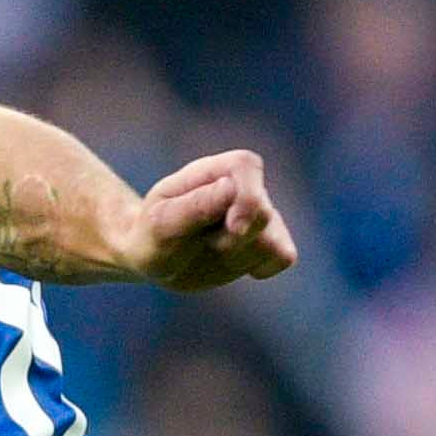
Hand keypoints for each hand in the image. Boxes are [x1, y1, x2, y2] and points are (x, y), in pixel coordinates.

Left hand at [121, 149, 296, 292]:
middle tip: (202, 242)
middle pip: (262, 212)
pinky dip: (261, 268)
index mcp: (213, 171)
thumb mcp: (162, 225)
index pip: (246, 167)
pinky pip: (284, 256)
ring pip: (273, 241)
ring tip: (211, 250)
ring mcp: (257, 214)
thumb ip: (195, 207)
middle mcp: (241, 188)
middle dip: (232, 240)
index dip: (247, 198)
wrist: (153, 258)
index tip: (233, 228)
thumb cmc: (151, 236)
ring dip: (239, 257)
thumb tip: (230, 187)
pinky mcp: (267, 241)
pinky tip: (233, 264)